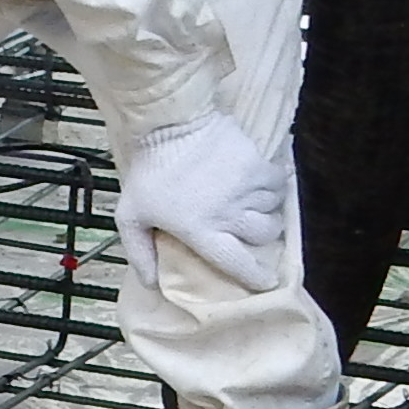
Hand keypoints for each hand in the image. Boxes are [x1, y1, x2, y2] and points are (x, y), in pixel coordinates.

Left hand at [118, 113, 294, 295]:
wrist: (170, 124)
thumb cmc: (149, 171)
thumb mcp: (130, 215)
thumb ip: (139, 251)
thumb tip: (152, 284)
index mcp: (200, 230)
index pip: (237, 263)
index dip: (255, 277)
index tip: (266, 282)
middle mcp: (229, 214)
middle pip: (264, 235)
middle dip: (263, 235)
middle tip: (253, 229)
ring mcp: (246, 188)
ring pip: (274, 208)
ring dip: (268, 208)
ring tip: (255, 203)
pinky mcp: (257, 164)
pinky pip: (279, 181)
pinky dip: (275, 185)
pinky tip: (263, 182)